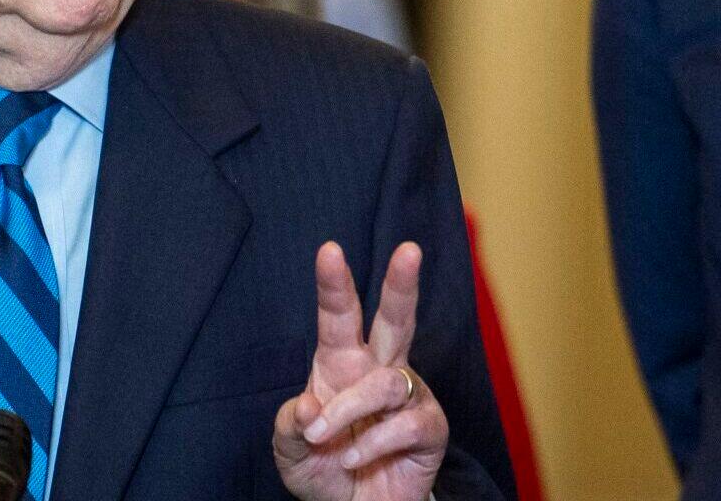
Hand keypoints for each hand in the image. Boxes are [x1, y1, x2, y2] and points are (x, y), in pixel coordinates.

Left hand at [273, 241, 447, 500]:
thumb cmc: (324, 471)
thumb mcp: (291, 451)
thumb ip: (290, 427)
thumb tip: (308, 405)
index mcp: (340, 365)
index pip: (338, 317)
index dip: (333, 284)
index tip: (329, 250)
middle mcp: (378, 372)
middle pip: (396, 320)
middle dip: (402, 285)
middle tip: (409, 251)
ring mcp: (409, 399)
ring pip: (387, 382)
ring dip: (350, 408)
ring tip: (326, 437)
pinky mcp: (430, 430)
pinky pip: (406, 425)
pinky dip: (372, 444)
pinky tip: (353, 459)